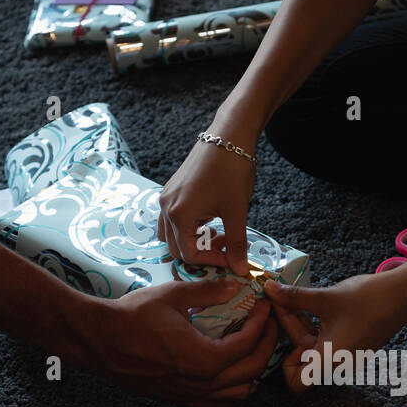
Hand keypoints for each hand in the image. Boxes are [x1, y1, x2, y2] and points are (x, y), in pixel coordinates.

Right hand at [76, 278, 278, 406]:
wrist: (99, 341)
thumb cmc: (133, 316)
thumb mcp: (173, 296)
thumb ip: (208, 292)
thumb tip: (235, 285)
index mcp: (205, 359)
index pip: (249, 343)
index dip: (262, 323)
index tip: (265, 306)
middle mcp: (203, 383)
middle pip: (252, 370)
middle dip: (267, 344)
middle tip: (269, 324)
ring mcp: (191, 395)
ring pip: (239, 393)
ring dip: (254, 371)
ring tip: (255, 347)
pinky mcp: (180, 399)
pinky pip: (218, 402)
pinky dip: (233, 388)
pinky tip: (232, 371)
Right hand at [157, 122, 257, 276]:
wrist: (228, 135)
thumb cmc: (232, 170)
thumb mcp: (237, 211)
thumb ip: (236, 244)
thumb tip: (241, 270)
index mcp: (179, 214)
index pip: (189, 254)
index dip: (212, 261)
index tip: (233, 258)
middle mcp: (166, 207)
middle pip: (176, 247)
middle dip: (202, 253)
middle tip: (226, 247)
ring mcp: (166, 197)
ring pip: (172, 234)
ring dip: (193, 241)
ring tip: (218, 234)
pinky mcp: (172, 190)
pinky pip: (173, 219)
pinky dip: (189, 227)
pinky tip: (210, 220)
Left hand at [265, 273, 406, 394]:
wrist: (404, 294)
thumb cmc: (368, 299)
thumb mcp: (326, 298)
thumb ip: (294, 297)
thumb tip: (268, 288)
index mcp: (330, 360)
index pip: (296, 384)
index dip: (285, 365)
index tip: (284, 335)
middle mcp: (338, 364)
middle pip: (302, 358)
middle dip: (288, 330)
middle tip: (278, 300)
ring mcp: (346, 355)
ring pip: (313, 346)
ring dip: (300, 323)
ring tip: (292, 297)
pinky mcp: (353, 344)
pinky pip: (326, 340)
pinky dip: (315, 323)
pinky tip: (311, 301)